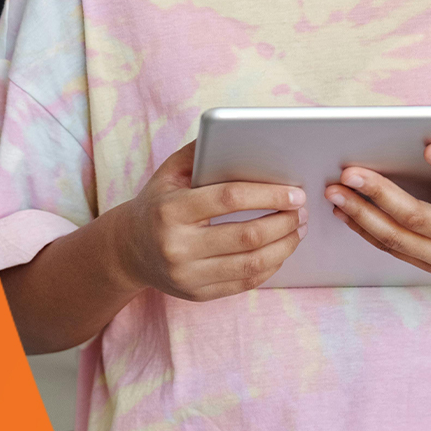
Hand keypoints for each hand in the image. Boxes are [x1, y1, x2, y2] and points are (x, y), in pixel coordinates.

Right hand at [110, 140, 307, 301]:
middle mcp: (177, 246)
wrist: (128, 250)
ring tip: (298, 230)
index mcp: (170, 210)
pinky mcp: (197, 294)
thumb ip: (201, 152)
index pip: (229, 199)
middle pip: (247, 236)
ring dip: (285, 246)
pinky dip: (270, 266)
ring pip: (252, 264)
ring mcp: (187, 274)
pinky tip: (280, 250)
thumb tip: (242, 136)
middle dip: (284, 222)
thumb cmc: (157, 204)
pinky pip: (245, 283)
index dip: (268, 195)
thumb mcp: (169, 174)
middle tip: (302, 211)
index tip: (294, 192)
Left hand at [325, 139, 430, 301]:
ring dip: (361, 214)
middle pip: (419, 218)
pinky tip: (343, 211)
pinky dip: (365, 230)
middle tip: (350, 172)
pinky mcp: (429, 267)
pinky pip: (392, 249)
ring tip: (334, 191)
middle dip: (381, 194)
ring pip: (397, 238)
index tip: (430, 146)